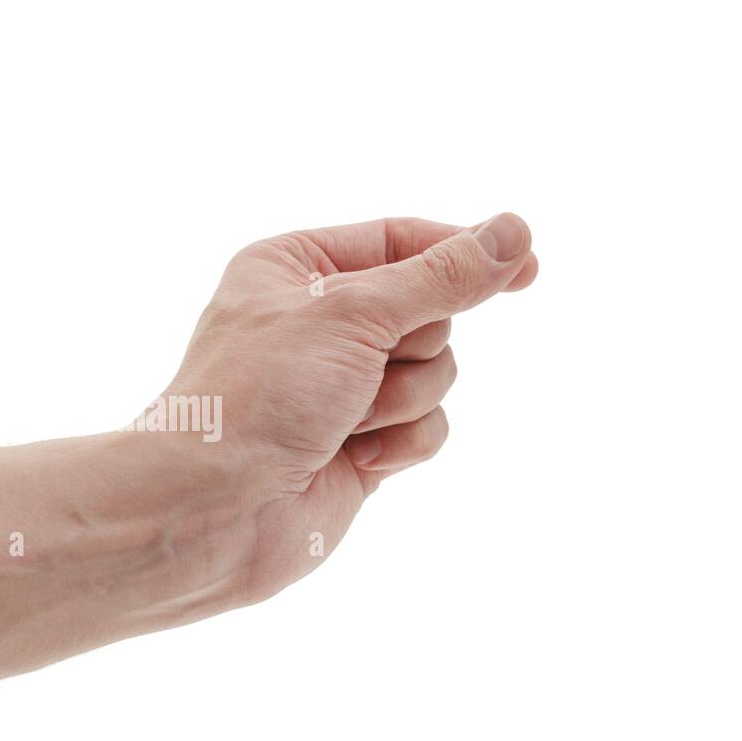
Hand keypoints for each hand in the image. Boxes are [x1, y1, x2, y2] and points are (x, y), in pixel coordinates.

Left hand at [162, 213, 537, 600]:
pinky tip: (353, 459)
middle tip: (361, 369)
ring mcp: (341, 387)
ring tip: (345, 421)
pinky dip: (401, 443)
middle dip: (410, 346)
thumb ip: (443, 276)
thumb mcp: (353, 313)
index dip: (464, 253)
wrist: (213, 508)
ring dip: (402, 399)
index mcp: (295, 267)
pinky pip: (428, 426)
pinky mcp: (362, 444)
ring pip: (437, 372)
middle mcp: (317, 323)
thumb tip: (514, 232)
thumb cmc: (258, 394)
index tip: (528, 265)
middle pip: (429, 311)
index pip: (402, 240)